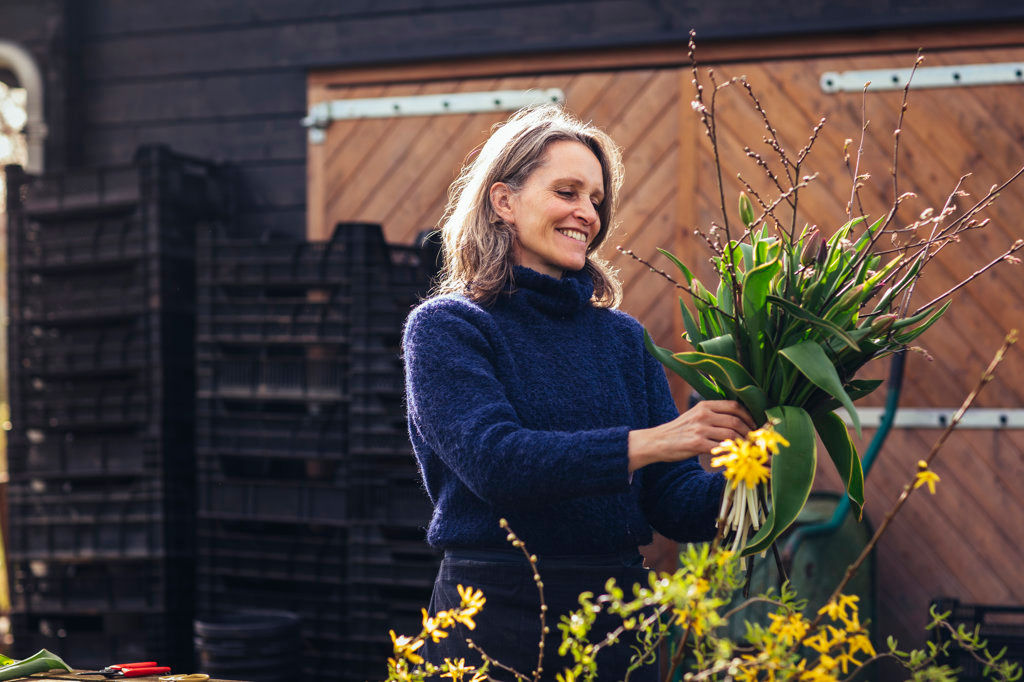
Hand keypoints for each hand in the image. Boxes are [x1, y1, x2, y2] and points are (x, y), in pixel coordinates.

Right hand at [627, 400, 755, 472]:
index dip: (748, 416)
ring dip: (742, 444)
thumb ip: (713, 416)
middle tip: (753, 441)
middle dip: (748, 432)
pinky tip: (733, 457)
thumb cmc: (679, 431)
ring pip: (731, 435)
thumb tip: (738, 422)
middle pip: (735, 421)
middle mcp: (703, 415)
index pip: (734, 406)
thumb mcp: (695, 416)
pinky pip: (720, 448)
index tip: (754, 426)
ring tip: (746, 450)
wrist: (657, 442)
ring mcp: (700, 429)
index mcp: (704, 406)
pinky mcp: (696, 444)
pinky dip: (730, 453)